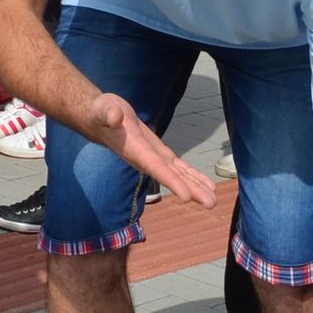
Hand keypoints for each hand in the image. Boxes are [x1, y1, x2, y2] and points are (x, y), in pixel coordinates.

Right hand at [80, 89, 215, 206]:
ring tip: (213, 199)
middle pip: (171, 177)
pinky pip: (177, 167)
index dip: (171, 181)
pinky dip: (191, 175)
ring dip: (196, 187)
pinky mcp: (158, 154)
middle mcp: (146, 160)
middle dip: (191, 190)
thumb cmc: (100, 113)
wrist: (99, 119)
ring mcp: (153, 158)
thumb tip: (114, 117)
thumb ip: (108, 113)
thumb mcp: (103, 109)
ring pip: (177, 175)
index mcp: (135, 150)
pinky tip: (205, 184)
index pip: (155, 167)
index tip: (187, 197)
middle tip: (211, 203)